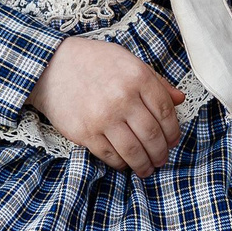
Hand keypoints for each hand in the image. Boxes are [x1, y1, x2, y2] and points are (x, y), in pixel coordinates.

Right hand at [30, 38, 185, 174]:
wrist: (51, 66)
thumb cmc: (94, 62)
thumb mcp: (129, 61)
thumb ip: (156, 82)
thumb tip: (180, 100)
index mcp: (138, 77)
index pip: (165, 112)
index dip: (173, 131)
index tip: (173, 141)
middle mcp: (122, 98)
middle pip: (152, 135)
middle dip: (161, 152)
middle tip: (162, 159)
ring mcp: (103, 117)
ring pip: (134, 151)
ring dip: (144, 164)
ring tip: (147, 169)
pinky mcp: (85, 133)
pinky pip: (110, 156)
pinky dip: (121, 164)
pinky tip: (125, 163)